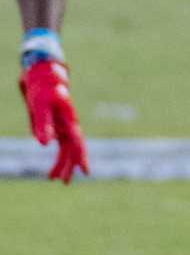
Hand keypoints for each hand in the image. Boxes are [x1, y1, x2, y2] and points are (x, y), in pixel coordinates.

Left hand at [20, 59, 88, 184]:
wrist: (41, 71)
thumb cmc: (41, 86)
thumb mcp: (39, 105)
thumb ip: (42, 124)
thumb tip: (46, 145)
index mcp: (69, 120)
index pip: (77, 143)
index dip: (80, 157)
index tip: (85, 172)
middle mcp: (69, 123)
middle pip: (72, 148)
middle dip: (69, 165)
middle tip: (64, 183)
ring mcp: (62, 123)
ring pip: (65, 147)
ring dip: (61, 162)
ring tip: (53, 178)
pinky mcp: (55, 122)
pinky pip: (58, 141)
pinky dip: (55, 153)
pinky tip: (51, 163)